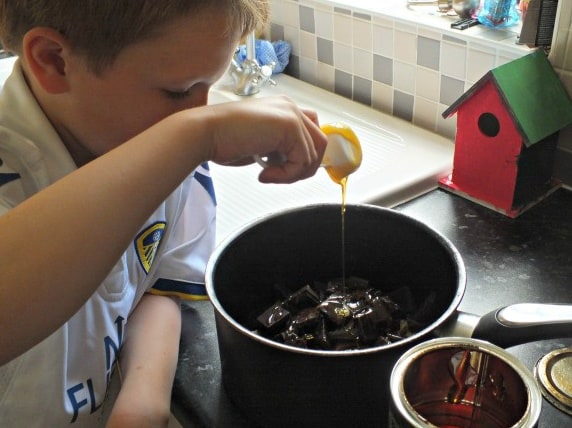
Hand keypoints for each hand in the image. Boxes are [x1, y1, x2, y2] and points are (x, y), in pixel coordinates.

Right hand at [201, 96, 326, 182]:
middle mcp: (290, 107)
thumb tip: (296, 164)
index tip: (284, 170)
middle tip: (280, 176)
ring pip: (313, 155)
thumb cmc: (224, 139)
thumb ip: (280, 148)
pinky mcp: (290, 127)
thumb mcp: (260, 143)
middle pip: (320, 142)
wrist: (206, 132)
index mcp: (283, 108)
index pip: (312, 132)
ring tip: (268, 174)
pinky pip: (302, 161)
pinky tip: (264, 173)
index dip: (303, 155)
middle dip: (304, 166)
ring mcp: (292, 115)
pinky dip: (286, 175)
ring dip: (292, 174)